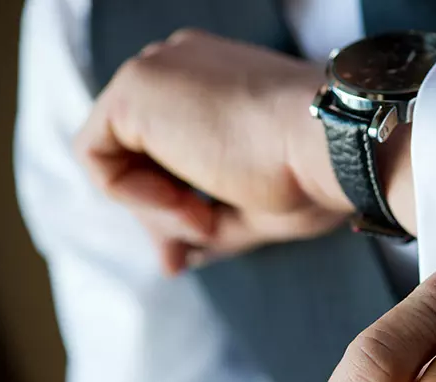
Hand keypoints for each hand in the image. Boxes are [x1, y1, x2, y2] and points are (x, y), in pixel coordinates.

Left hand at [75, 29, 354, 274]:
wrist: (336, 146)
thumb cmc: (313, 176)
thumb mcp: (254, 208)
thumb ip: (207, 225)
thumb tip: (176, 257)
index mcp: (214, 85)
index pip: (167, 146)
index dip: (170, 204)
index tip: (193, 245)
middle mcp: (182, 69)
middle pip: (138, 153)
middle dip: (156, 215)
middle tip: (180, 258)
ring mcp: (156, 71)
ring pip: (119, 157)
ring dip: (156, 209)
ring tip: (205, 222)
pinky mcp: (135, 87)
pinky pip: (99, 156)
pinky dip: (135, 197)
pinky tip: (187, 205)